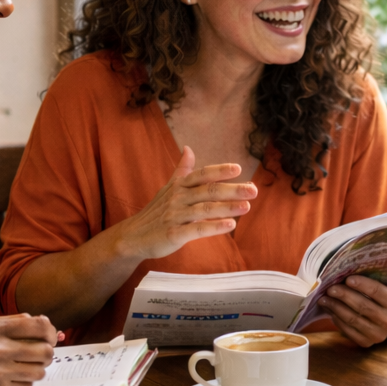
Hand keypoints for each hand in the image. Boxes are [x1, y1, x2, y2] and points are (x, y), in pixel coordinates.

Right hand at [0, 313, 56, 385]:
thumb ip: (11, 323)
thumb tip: (44, 323)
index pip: (40, 326)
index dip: (51, 332)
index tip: (50, 338)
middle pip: (46, 351)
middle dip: (46, 354)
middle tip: (37, 356)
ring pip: (40, 371)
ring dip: (34, 370)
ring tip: (19, 369)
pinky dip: (21, 384)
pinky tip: (7, 381)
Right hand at [112, 147, 256, 260]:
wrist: (133, 236)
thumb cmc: (156, 212)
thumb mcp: (168, 188)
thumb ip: (182, 170)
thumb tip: (188, 148)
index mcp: (179, 186)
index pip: (201, 174)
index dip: (219, 170)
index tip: (238, 168)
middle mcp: (177, 198)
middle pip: (207, 191)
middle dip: (232, 189)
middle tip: (254, 190)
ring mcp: (175, 216)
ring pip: (204, 209)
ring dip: (226, 207)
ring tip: (246, 207)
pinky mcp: (173, 234)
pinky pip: (196, 230)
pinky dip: (213, 227)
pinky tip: (230, 226)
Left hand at [319, 274, 386, 346]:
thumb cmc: (384, 291)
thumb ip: (382, 270)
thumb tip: (365, 254)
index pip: (377, 292)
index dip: (362, 285)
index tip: (347, 278)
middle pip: (363, 307)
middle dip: (344, 296)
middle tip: (330, 288)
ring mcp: (379, 335)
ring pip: (353, 319)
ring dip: (336, 307)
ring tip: (324, 298)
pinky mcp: (367, 343)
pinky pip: (348, 331)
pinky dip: (336, 319)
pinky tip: (330, 309)